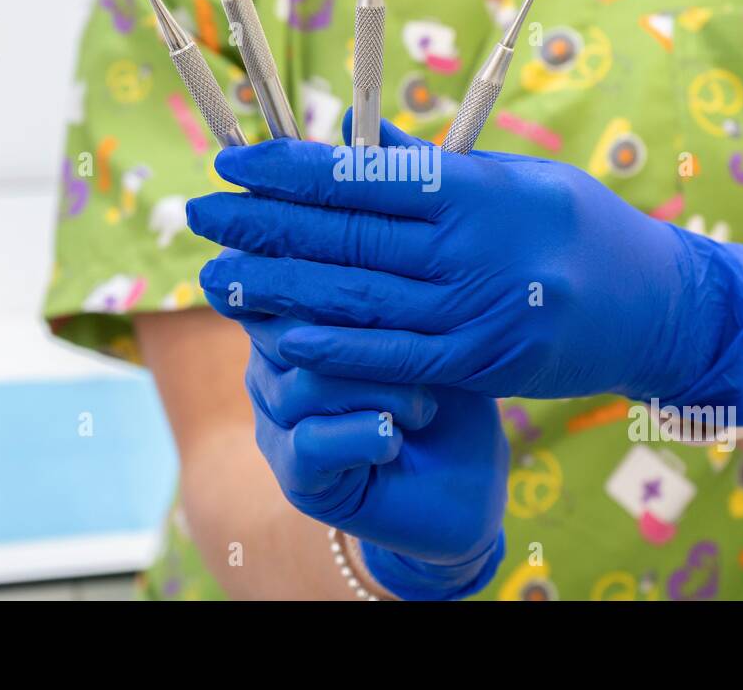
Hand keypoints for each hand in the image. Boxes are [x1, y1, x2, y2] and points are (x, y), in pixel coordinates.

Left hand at [189, 114, 742, 425]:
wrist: (663, 308)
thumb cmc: (586, 227)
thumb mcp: (520, 178)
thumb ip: (437, 172)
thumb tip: (354, 148)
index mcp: (480, 190)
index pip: (365, 174)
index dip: (291, 169)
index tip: (234, 161)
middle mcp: (475, 249)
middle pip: (348, 235)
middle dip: (265, 225)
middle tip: (199, 213)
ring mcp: (478, 312)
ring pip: (360, 298)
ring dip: (280, 288)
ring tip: (218, 274)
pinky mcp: (481, 364)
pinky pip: (396, 356)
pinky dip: (336, 346)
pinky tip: (282, 333)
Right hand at [233, 307, 507, 599]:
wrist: (470, 485)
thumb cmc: (452, 394)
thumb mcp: (426, 333)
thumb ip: (384, 298)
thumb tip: (366, 255)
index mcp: (294, 318)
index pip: (288, 278)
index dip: (334, 278)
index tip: (390, 289)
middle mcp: (271, 365)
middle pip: (291, 327)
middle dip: (367, 337)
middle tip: (424, 360)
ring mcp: (276, 421)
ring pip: (305, 384)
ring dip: (382, 392)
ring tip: (423, 408)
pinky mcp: (295, 476)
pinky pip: (310, 443)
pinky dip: (364, 436)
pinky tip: (396, 439)